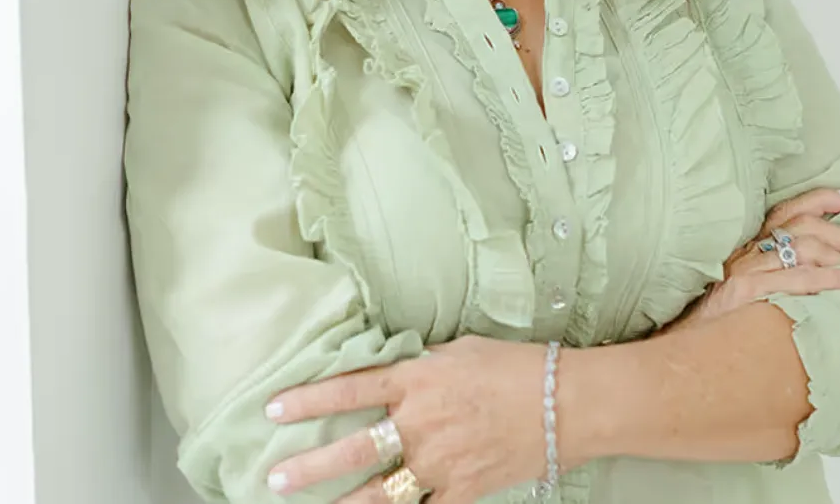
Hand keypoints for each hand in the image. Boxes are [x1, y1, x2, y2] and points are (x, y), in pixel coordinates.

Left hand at [264, 335, 560, 503]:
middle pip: (354, 448)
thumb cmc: (514, 365)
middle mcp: (422, 422)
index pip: (351, 388)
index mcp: (419, 379)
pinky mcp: (463, 492)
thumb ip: (422, 364)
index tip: (274, 408)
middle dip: (310, 466)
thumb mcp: (461, 349)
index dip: (308, 398)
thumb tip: (396, 371)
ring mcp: (441, 462)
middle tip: (275, 478)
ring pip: (378, 494)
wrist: (565, 401)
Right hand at [667, 188, 839, 332]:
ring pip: (805, 248)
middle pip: (802, 226)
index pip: (786, 211)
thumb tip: (811, 278)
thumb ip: (767, 279)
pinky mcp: (749, 291)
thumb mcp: (737, 292)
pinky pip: (802, 280)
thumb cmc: (713, 326)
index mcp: (744, 247)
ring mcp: (746, 270)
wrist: (679, 349)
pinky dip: (836, 280)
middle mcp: (745, 251)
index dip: (821, 199)